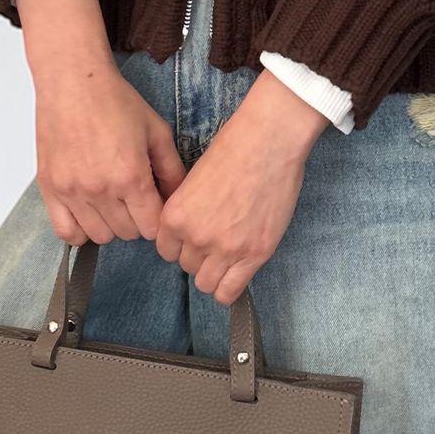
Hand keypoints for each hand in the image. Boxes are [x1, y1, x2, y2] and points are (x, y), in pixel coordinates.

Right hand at [17, 0, 186, 245]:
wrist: (73, 83)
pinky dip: (80, 229)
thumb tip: (179, 199)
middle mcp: (101, 190)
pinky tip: (88, 211)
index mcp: (132, 177)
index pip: (151, 227)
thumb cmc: (116, 101)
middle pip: (126, 234)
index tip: (155, 205)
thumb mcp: (156, 131)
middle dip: (136, 220)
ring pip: (98, 236)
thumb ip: (172, 169)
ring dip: (110, 224)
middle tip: (134, 198)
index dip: (158, 219)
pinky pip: (66, 232)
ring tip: (111, 201)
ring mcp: (72, 192)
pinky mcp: (49, 189)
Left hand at [155, 69, 328, 304]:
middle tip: (216, 239)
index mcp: (175, 215)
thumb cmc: (234, 148)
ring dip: (214, 272)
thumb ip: (188, 209)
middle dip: (199, 256)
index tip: (193, 237)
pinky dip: (228, 290)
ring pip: (206, 283)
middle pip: (187, 266)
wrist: (268, 142)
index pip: (166, 250)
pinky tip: (235, 274)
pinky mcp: (255, 254)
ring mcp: (226, 249)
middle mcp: (195, 237)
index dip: (181, 244)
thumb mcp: (195, 179)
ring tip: (227, 255)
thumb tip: (191, 228)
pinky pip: (230, 292)